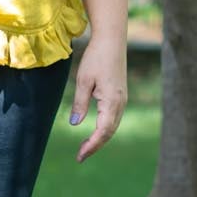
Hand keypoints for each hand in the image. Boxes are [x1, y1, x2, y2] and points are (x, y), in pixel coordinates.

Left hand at [68, 34, 127, 161]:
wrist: (111, 40)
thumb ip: (80, 103)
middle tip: (80, 156)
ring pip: (113, 126)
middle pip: (109, 132)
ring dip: (100, 138)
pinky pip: (114, 118)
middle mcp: (120, 103)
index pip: (102, 131)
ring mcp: (122, 99)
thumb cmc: (96, 57)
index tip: (80, 156)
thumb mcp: (83, 80)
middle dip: (95, 145)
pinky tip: (95, 131)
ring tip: (85, 147)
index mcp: (112, 101)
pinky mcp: (120, 95)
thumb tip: (74, 124)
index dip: (91, 146)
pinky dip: (105, 129)